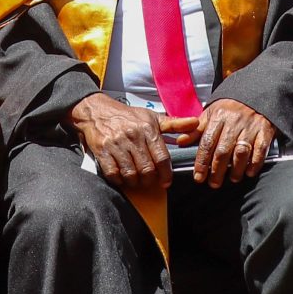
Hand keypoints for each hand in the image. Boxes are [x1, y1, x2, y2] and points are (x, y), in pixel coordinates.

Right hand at [68, 92, 195, 193]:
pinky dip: (120, 180)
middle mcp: (133, 136)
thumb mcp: (152, 117)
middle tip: (151, 182)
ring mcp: (116, 144)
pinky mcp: (102, 151)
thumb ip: (174, 124)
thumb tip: (196, 123)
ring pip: (131, 173)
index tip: (166, 181)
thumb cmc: (127, 116)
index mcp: (147, 128)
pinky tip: (123, 178)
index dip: (166, 174)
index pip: (162, 158)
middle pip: (147, 169)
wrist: (97, 111)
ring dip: (136, 182)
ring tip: (138, 181)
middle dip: (151, 180)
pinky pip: (113, 174)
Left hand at [193, 99, 273, 186]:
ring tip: (231, 179)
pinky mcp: (265, 131)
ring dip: (235, 169)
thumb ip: (197, 129)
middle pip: (223, 150)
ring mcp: (251, 127)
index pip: (207, 142)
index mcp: (219, 117)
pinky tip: (249, 172)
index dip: (201, 162)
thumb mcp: (211, 113)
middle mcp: (234, 122)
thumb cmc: (232, 107)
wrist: (257, 93)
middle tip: (213, 183)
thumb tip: (181, 141)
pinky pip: (260, 150)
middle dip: (217, 170)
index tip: (198, 176)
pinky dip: (255, 163)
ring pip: (241, 152)